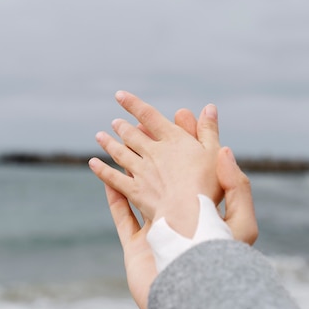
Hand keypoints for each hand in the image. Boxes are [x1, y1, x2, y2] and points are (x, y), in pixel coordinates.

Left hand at [89, 91, 221, 237]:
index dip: (133, 105)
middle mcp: (153, 152)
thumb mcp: (215, 153)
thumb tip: (209, 107)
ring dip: (109, 144)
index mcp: (173, 140)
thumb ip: (209, 130)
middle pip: (133, 136)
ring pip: (121, 154)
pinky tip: (93, 164)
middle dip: (122, 127)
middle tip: (114, 122)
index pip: (149, 116)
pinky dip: (102, 170)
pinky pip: (114, 178)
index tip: (120, 96)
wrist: (188, 212)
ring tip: (100, 136)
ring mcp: (142, 172)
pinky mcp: (135, 191)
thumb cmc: (208, 183)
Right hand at [97, 104, 257, 308]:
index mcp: (206, 211)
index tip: (186, 113)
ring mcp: (158, 233)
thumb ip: (236, 187)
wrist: (197, 307)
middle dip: (157, 146)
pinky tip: (105, 177)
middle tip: (144, 120)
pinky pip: (122, 217)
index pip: (198, 166)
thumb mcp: (242, 226)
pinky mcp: (138, 249)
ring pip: (141, 191)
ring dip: (129, 167)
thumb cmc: (224, 269)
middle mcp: (181, 219)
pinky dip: (113, 197)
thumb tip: (226, 149)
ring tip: (118, 143)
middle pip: (168, 174)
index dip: (193, 140)